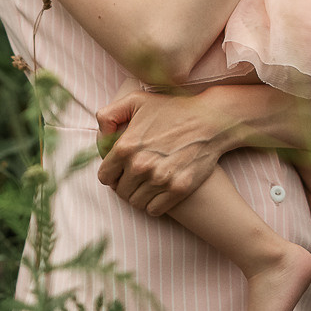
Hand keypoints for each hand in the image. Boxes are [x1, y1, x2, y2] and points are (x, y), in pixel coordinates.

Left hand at [96, 86, 231, 215]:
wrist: (210, 119)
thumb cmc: (172, 108)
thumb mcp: (136, 100)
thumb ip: (109, 114)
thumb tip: (100, 135)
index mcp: (126, 146)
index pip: (105, 177)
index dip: (112, 174)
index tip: (121, 170)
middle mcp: (140, 165)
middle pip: (120, 192)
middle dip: (125, 185)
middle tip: (137, 177)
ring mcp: (160, 179)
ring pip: (136, 203)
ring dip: (139, 195)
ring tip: (148, 183)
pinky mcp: (178, 189)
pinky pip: (154, 210)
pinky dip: (154, 204)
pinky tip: (160, 191)